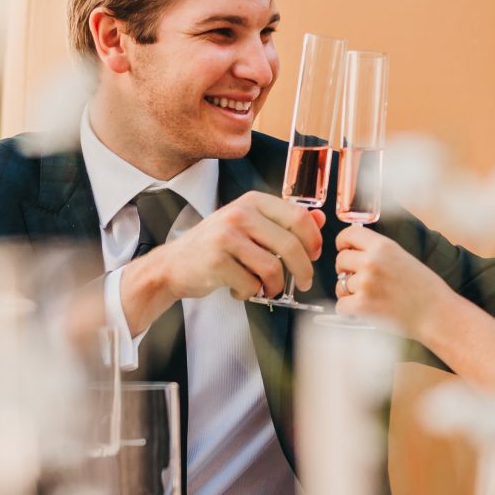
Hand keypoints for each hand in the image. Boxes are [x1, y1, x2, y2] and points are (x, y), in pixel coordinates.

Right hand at [126, 192, 324, 320]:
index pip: (298, 216)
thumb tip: (320, 218)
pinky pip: (250, 284)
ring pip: (272, 268)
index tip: (314, 256)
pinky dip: (250, 293)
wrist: (174, 264)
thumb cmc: (217, 247)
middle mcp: (239, 213)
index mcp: (252, 201)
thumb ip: (283, 221)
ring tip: (266, 289)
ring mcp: (226, 236)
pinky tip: (240, 289)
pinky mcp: (215, 261)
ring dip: (275, 286)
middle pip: (290, 245)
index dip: (313, 239)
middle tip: (304, 283)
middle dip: (303, 270)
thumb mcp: (250, 226)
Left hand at [333, 225, 455, 331]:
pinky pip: (341, 305)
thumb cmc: (425, 289)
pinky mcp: (362, 305)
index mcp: (383, 246)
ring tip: (372, 299)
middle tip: (362, 281)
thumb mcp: (403, 258)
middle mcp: (372, 261)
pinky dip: (350, 311)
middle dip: (347, 271)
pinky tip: (367, 311)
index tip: (345, 250)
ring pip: (340, 285)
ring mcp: (365, 283)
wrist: (437, 314)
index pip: (348, 235)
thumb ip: (379, 252)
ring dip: (350, 293)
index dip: (343, 243)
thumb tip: (353, 252)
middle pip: (341, 260)